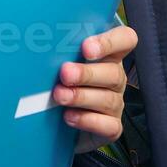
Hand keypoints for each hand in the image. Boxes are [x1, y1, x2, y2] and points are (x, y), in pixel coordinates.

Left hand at [56, 24, 137, 153]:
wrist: (55, 122)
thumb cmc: (60, 82)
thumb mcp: (59, 63)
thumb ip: (59, 52)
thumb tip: (41, 46)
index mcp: (108, 55)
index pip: (125, 39)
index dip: (110, 42)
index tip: (86, 48)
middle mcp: (115, 78)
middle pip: (114, 72)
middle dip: (87, 74)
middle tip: (65, 74)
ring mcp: (115, 103)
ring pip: (108, 99)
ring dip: (82, 97)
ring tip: (60, 96)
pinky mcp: (111, 127)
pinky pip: (108, 125)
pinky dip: (88, 120)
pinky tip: (69, 116)